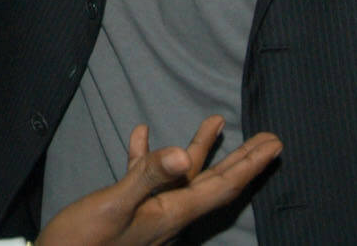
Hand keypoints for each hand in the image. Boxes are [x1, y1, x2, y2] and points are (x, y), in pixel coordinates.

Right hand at [36, 116, 280, 245]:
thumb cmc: (82, 242)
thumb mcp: (114, 205)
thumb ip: (148, 177)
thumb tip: (183, 154)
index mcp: (170, 213)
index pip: (221, 186)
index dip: (250, 165)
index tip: (274, 145)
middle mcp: (166, 213)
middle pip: (213, 181)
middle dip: (242, 159)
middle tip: (269, 138)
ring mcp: (147, 212)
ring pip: (183, 176)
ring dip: (199, 148)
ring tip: (216, 121)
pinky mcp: (125, 209)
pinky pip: (145, 177)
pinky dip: (147, 155)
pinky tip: (141, 134)